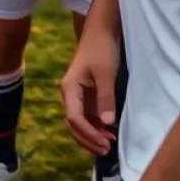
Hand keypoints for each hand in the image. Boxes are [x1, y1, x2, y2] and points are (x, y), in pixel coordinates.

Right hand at [60, 26, 119, 155]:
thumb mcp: (105, 73)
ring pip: (80, 123)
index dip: (88, 134)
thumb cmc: (101, 49)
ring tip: (110, 143)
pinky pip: (88, 117)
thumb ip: (106, 98)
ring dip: (92, 135)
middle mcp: (70, 94)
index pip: (74, 118)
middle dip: (88, 139)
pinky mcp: (86, 95)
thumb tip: (107, 124)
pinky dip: (96, 127)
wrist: (101, 31)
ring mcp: (78, 96)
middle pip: (73, 125)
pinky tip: (109, 132)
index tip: (105, 143)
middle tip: (108, 149)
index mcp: (69, 88)